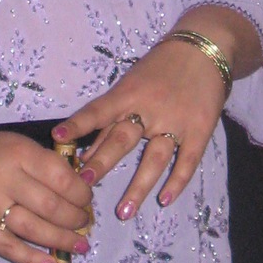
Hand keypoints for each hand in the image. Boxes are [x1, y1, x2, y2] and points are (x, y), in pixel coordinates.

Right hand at [0, 89, 93, 262]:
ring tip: (79, 245)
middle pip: (52, 206)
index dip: (82, 193)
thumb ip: (41, 163)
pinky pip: (8, 247)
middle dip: (76, 219)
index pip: (62, 178)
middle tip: (85, 224)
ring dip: (62, 240)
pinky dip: (33, 259)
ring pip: (34, 229)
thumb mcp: (12, 143)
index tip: (87, 200)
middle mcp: (4, 178)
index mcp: (18, 153)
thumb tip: (77, 187)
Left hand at [55, 39, 229, 222]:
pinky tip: (165, 200)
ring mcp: (175, 122)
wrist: (204, 49)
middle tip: (84, 185)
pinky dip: (177, 181)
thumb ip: (111, 117)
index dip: (78, 124)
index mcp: (128, 94)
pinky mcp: (199, 131)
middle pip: (123, 138)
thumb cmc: (159, 68)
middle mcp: (149, 109)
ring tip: (124, 212)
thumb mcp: (131, 84)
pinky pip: (187, 160)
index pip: (99, 111)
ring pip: (155, 157)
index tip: (58, 138)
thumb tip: (83, 151)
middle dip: (102, 162)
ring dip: (139, 185)